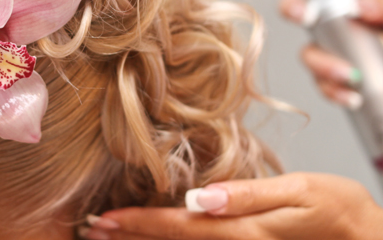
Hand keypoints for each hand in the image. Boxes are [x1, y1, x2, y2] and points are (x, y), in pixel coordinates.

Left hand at [80, 173, 382, 239]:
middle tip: (91, 229)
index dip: (138, 222)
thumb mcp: (301, 195)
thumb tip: (201, 197)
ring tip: (108, 237)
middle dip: (128, 236)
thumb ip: (249, 197)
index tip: (103, 219)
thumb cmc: (340, 214)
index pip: (178, 226)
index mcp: (242, 232)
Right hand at [280, 0, 382, 108]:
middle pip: (300, 9)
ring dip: (323, 64)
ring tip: (349, 75)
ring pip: (308, 54)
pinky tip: (351, 95)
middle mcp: (335, 25)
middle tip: (302, 14)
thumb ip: (382, 8)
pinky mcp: (333, 80)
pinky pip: (322, 85)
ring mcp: (330, 52)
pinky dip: (334, 92)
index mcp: (353, 1)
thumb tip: (358, 6)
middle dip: (293, 8)